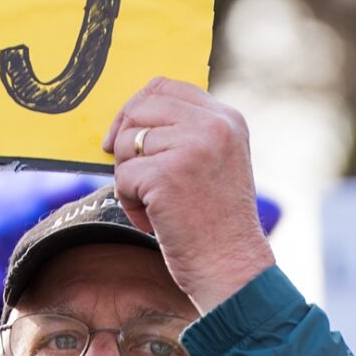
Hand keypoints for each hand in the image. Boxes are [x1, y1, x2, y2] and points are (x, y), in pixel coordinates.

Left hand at [104, 77, 276, 312]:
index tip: (124, 132)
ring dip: (129, 178)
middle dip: (124, 139)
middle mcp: (213, 126)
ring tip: (154, 205)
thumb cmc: (217, 222)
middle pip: (140, 108)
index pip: (166, 86)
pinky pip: (123, 176)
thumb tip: (129, 117)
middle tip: (131, 175)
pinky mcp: (166, 175)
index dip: (137, 106)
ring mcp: (191, 147)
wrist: (233, 268)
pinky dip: (128, 201)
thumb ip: (185, 132)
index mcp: (227, 118)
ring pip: (127, 143)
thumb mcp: (215, 162)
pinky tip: (153, 220)